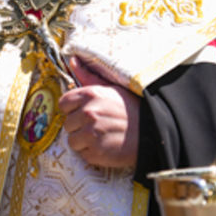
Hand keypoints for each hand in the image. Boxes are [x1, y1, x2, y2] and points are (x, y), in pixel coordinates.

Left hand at [58, 55, 139, 170]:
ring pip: (72, 140)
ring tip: (101, 137)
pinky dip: (92, 153)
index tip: (84, 113)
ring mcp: (91, 134)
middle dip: (79, 126)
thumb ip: (88, 76)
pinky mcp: (96, 153)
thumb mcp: (112, 88)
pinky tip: (105, 146)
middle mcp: (89, 113)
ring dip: (83, 141)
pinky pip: (83, 154)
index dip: (73, 109)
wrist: (152, 133)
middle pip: (67, 124)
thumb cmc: (132, 109)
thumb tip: (71, 60)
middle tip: (97, 126)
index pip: (64, 104)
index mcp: (91, 95)